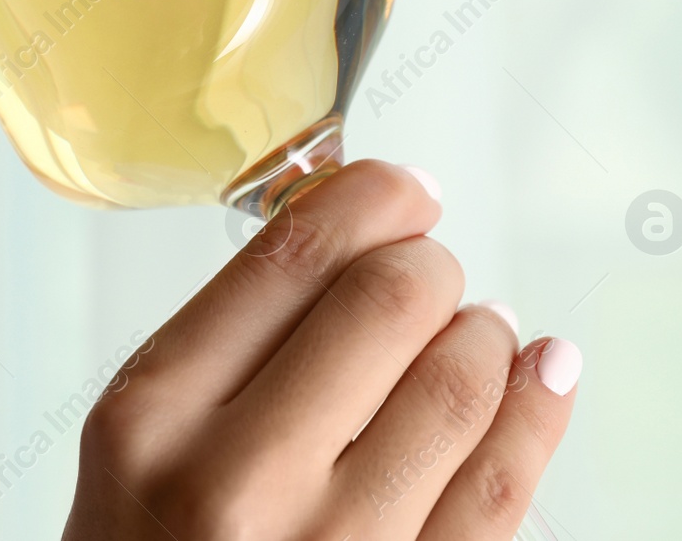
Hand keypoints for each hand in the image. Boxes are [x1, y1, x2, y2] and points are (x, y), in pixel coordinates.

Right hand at [63, 160, 579, 539]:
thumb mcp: (139, 442)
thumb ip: (226, 347)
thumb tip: (361, 240)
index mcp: (153, 415)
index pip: (290, 257)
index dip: (370, 199)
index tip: (402, 191)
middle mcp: (235, 480)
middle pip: (387, 302)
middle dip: (430, 266)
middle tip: (432, 272)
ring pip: (457, 385)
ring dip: (487, 336)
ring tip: (479, 332)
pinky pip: (501, 490)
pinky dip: (538, 413)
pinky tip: (542, 378)